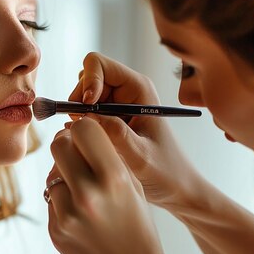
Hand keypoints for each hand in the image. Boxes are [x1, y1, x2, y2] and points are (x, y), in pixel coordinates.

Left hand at [47, 117, 171, 253]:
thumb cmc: (137, 226)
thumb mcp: (133, 185)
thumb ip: (107, 156)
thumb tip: (75, 128)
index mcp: (114, 177)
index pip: (83, 128)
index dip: (83, 129)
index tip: (87, 137)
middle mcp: (88, 194)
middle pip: (59, 144)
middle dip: (67, 146)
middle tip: (77, 156)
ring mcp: (68, 214)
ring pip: (52, 173)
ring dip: (64, 177)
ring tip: (84, 194)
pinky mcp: (55, 230)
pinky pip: (50, 199)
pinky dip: (61, 201)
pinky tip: (80, 216)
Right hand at [68, 52, 201, 210]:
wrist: (176, 189)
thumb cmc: (166, 172)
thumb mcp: (140, 156)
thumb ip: (115, 134)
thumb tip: (87, 115)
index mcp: (138, 88)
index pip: (98, 64)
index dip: (86, 81)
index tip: (86, 107)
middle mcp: (126, 91)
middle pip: (85, 78)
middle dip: (78, 99)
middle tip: (80, 125)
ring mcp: (116, 104)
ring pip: (81, 96)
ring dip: (77, 114)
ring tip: (86, 136)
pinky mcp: (109, 119)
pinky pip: (83, 112)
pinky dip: (77, 124)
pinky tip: (87, 142)